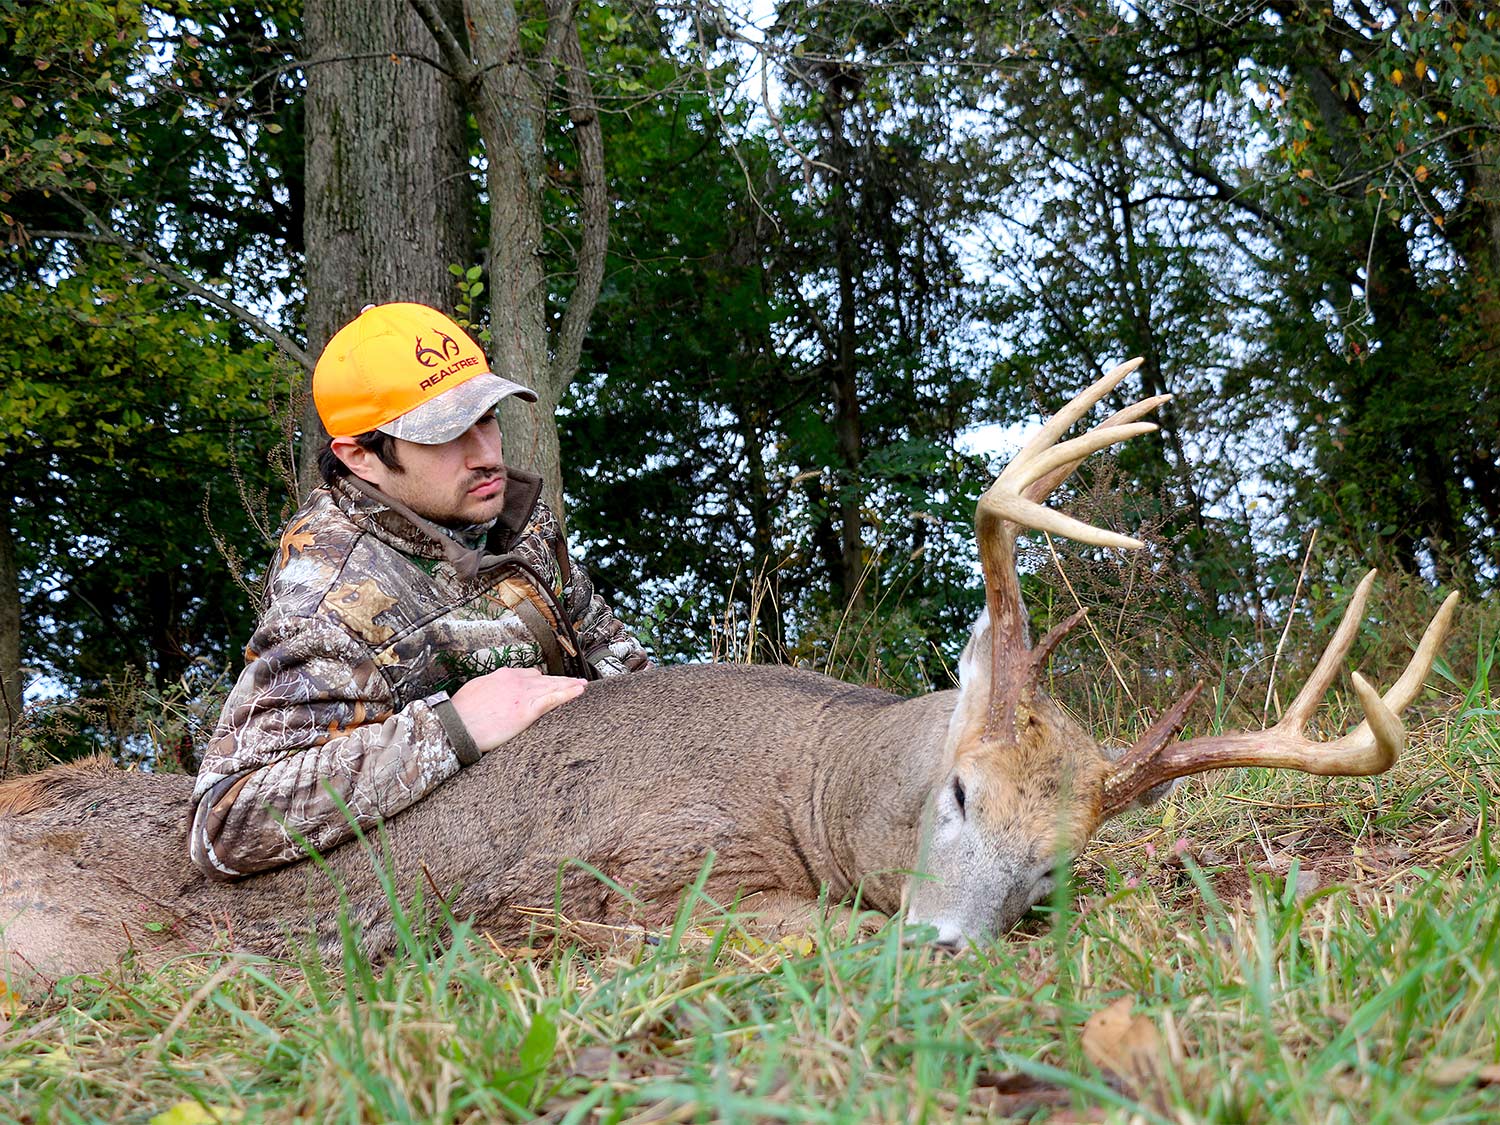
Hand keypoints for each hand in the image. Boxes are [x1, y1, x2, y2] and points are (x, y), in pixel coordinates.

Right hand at [449, 666, 587, 753]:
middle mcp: (515, 681)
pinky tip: (579, 691)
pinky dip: (568, 694)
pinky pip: (553, 698)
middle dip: (560, 680)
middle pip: (545, 678)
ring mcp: (523, 694)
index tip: (548, 682)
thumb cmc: (460, 713)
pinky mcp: (527, 710)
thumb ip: (490, 688)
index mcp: (502, 676)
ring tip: (582, 685)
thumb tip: (493, 692)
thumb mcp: (475, 691)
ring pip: (553, 686)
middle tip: (574, 681)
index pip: (528, 674)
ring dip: (570, 685)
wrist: (456, 725)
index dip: (540, 680)